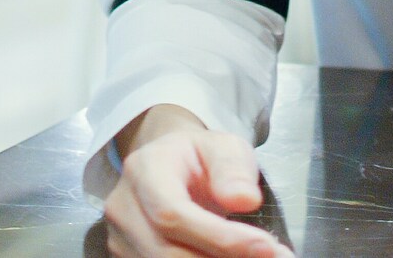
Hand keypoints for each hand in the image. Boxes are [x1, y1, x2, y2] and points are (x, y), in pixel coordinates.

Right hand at [104, 126, 291, 257]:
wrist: (172, 165)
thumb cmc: (198, 156)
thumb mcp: (223, 146)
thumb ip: (233, 169)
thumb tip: (244, 201)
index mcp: (144, 169)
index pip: (173, 213)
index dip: (218, 237)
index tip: (265, 246)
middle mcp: (124, 207)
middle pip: (167, 252)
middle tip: (271, 256)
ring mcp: (121, 238)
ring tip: (258, 257)